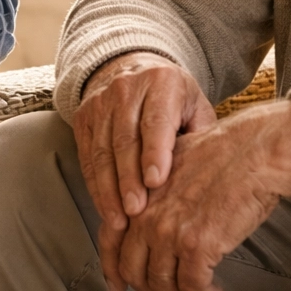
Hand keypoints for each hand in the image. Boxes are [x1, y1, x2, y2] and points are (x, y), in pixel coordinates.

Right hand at [72, 52, 215, 289]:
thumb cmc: (174, 99)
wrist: (137, 70)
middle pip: (124, 139)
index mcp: (162, 82)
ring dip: (108, 189)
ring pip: (101, 150)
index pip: (156, 121)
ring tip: (119, 219)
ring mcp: (100, 101)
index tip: (155, 182)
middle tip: (136, 211)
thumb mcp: (196, 107)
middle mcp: (126, 87)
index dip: (155, 153)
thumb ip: (200, 137)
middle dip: (129, 179)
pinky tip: (105, 207)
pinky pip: (87, 156)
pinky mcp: (83, 116)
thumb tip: (207, 177)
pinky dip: (95, 185)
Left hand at [111, 99, 290, 290]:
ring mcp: (170, 234)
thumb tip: (154, 213)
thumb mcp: (174, 162)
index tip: (117, 281)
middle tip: (163, 289)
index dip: (113, 267)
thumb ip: (157, 192)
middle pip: (132, 269)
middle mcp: (148, 216)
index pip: (111, 240)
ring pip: (161, 284)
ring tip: (194, 287)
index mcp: (140, 195)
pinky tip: (213, 288)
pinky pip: (192, 287)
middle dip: (147, 285)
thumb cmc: (225, 151)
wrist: (255, 151)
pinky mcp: (197, 248)